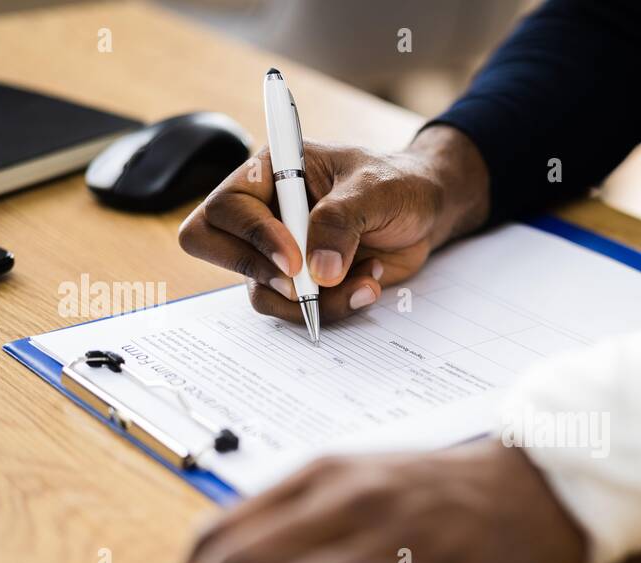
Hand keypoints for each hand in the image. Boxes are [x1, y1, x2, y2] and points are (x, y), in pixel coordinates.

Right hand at [177, 124, 488, 325]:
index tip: (296, 261)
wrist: (426, 213)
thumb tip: (317, 271)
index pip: (226, 208)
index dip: (254, 238)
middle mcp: (264, 212)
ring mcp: (278, 252)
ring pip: (261, 291)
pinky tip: (368, 284)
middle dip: (262, 274)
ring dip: (313, 299)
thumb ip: (341, 222)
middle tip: (308, 283)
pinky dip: (334, 308)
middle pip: (214, 248)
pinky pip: (296, 310)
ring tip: (365, 277)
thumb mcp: (376, 189)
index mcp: (271, 172)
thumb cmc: (399, 184)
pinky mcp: (302, 283)